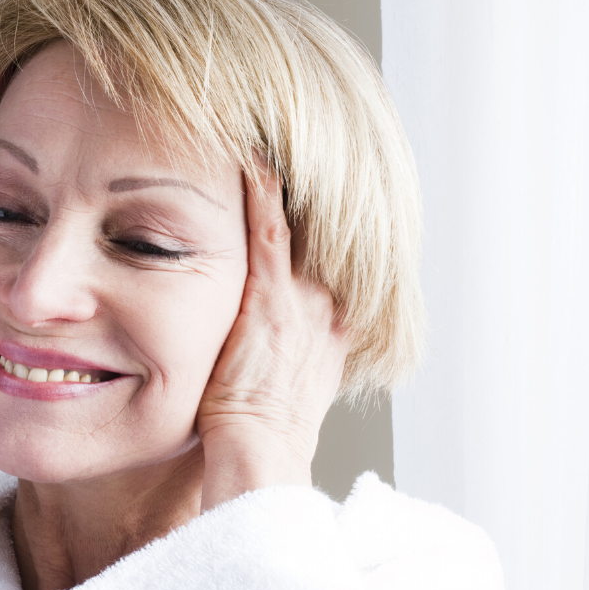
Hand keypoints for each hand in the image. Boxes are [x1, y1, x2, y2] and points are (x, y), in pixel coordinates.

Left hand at [197, 163, 350, 509]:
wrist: (261, 452)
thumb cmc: (263, 428)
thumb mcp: (292, 383)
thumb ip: (293, 350)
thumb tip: (279, 341)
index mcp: (334, 324)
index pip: (330, 258)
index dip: (325, 220)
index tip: (317, 186)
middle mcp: (327, 305)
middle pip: (321, 234)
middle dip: (313, 192)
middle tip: (301, 142)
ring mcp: (301, 300)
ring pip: (299, 225)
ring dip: (286, 181)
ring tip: (269, 136)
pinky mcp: (270, 300)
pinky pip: (269, 232)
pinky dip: (264, 194)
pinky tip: (254, 159)